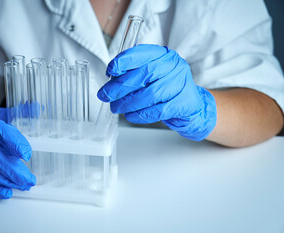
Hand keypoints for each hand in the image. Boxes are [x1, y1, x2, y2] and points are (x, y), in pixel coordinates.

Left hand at [97, 44, 216, 140]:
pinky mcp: (185, 103)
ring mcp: (182, 83)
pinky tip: (131, 115)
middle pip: (145, 74)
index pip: (142, 53)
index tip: (110, 71)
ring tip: (116, 108)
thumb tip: (111, 81)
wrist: (191, 105)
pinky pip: (158, 110)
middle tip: (106, 95)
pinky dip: (141, 114)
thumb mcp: (150, 76)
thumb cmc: (166, 89)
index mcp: (163, 55)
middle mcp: (174, 66)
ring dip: (128, 103)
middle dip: (121, 86)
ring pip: (151, 94)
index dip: (123, 61)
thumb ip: (133, 74)